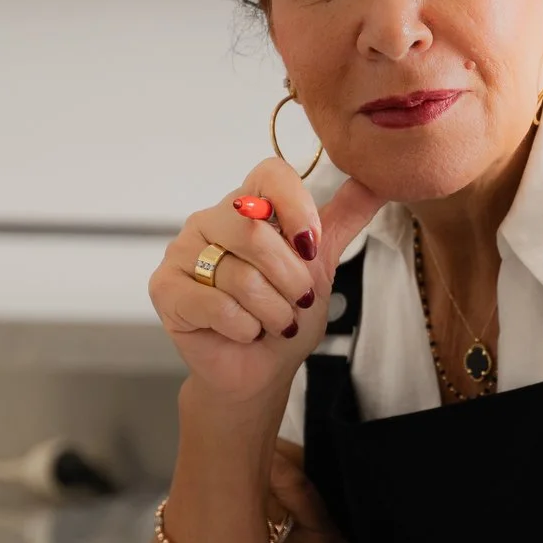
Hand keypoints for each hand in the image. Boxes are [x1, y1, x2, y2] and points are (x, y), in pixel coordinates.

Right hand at [150, 159, 382, 407]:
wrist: (260, 368)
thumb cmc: (285, 313)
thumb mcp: (320, 264)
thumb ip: (342, 220)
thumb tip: (376, 180)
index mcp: (247, 203)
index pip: (270, 174)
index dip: (297, 207)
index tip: (312, 247)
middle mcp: (210, 220)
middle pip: (254, 231)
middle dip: (291, 279)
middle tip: (297, 302)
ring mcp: (182, 252)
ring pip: (240, 276)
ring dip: (272, 311)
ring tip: (273, 322)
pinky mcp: (165, 289)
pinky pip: (217, 306)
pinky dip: (244, 328)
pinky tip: (244, 332)